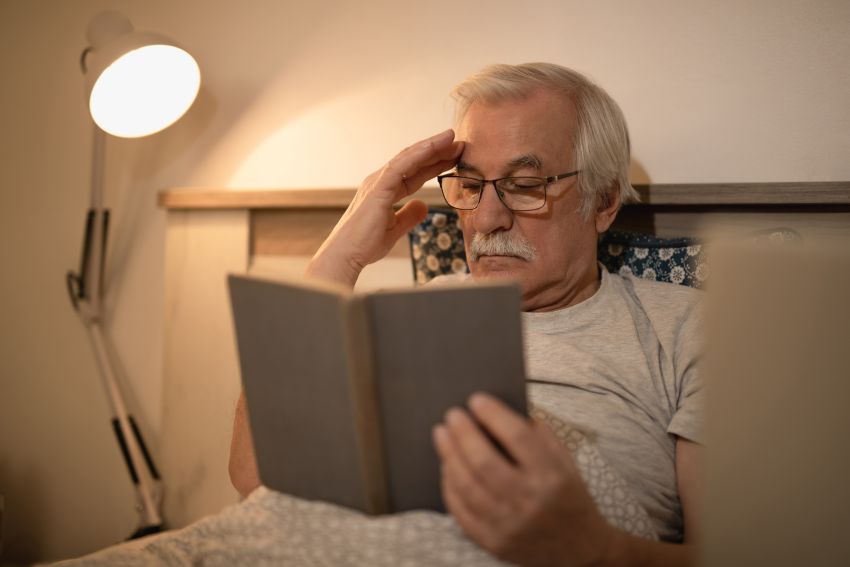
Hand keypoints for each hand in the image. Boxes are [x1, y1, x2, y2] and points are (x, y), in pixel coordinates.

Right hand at [307, 129, 463, 285]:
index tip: (455, 158)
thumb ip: (409, 216)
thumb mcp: (395, 229)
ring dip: (430, 146)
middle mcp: (381, 181)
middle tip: (460, 144)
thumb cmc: (365, 245)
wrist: (346, 255)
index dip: (435, 164)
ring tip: (451, 137)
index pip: (414, 173)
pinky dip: (417, 154)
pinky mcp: (377, 188)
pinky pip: (399, 166)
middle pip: (413, 161)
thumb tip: (424, 205)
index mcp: (385, 190)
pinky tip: (432, 147)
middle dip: (437, 152)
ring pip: (408, 158)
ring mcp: (378, 182)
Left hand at [432, 393, 616, 566]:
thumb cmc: (567, 494)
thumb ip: (537, 434)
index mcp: (552, 475)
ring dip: (449, 455)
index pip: (517, 437)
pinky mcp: (494, 543)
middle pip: (483, 460)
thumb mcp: (565, 460)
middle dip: (463, 433)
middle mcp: (531, 501)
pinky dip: (449, 485)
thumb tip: (497, 411)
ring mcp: (510, 525)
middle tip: (452, 415)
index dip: (492, 414)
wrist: (580, 547)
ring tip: (442, 435)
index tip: (476, 399)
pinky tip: (446, 466)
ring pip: (467, 486)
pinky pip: (461, 511)